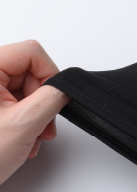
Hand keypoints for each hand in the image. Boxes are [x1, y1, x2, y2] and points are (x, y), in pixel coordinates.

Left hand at [0, 40, 70, 184]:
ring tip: (32, 138)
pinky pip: (14, 101)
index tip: (54, 97)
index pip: (31, 52)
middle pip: (29, 71)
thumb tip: (66, 87)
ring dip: (36, 114)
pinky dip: (25, 119)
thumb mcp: (23, 124)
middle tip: (44, 125)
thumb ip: (52, 98)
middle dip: (43, 100)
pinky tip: (22, 138)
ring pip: (24, 88)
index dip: (50, 74)